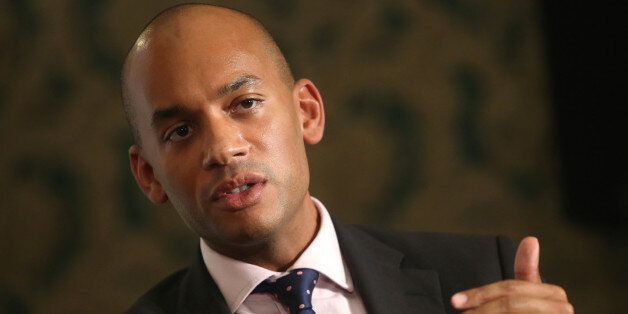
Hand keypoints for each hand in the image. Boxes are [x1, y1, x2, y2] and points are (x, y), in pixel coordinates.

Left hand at [450, 237, 573, 312]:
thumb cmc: (529, 313)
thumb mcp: (525, 293)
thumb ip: (527, 270)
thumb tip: (531, 239)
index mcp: (555, 295)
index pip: (510, 289)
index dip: (481, 294)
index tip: (455, 302)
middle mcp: (562, 310)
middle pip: (511, 304)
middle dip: (482, 310)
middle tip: (459, 313)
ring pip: (512, 313)